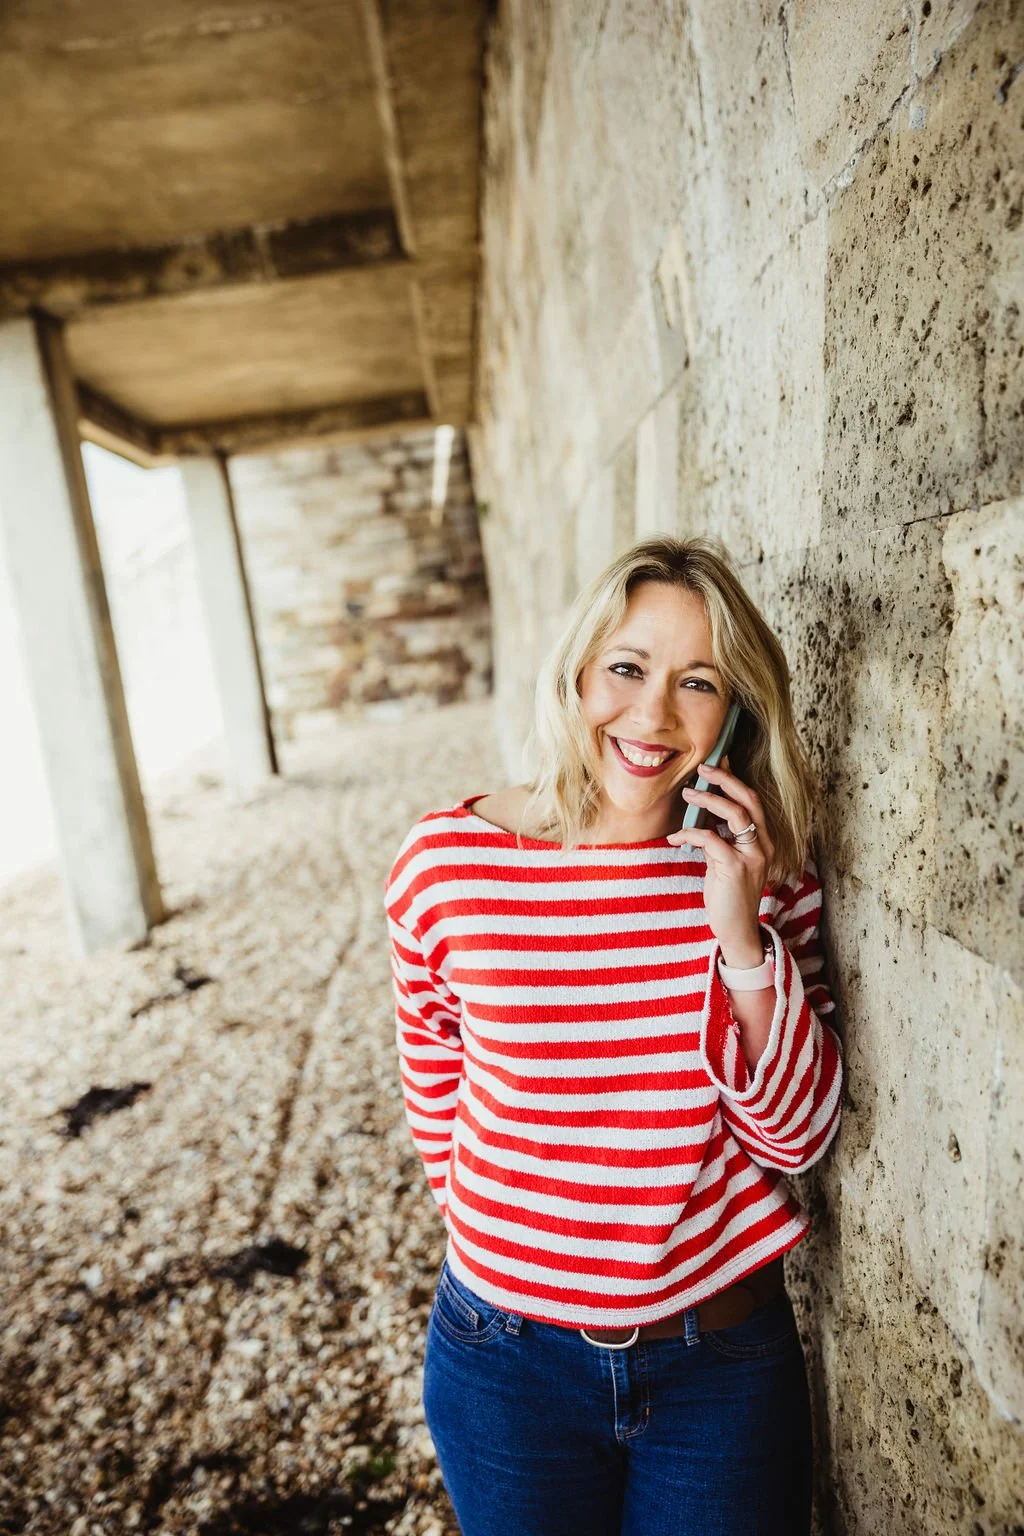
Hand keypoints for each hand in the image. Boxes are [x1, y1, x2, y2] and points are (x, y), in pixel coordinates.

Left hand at [666, 759, 774, 965]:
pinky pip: (710, 840)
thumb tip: (703, 813)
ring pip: (735, 815)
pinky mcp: (736, 868)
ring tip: (687, 794)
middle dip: (725, 780)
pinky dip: (690, 834)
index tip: (717, 763)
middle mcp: (763, 846)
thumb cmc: (728, 894)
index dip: (735, 781)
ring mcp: (752, 856)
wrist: (736, 929)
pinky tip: (675, 838)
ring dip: (708, 801)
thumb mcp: (725, 861)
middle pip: (749, 800)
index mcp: (763, 842)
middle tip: (703, 768)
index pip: (753, 802)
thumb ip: (720, 838)